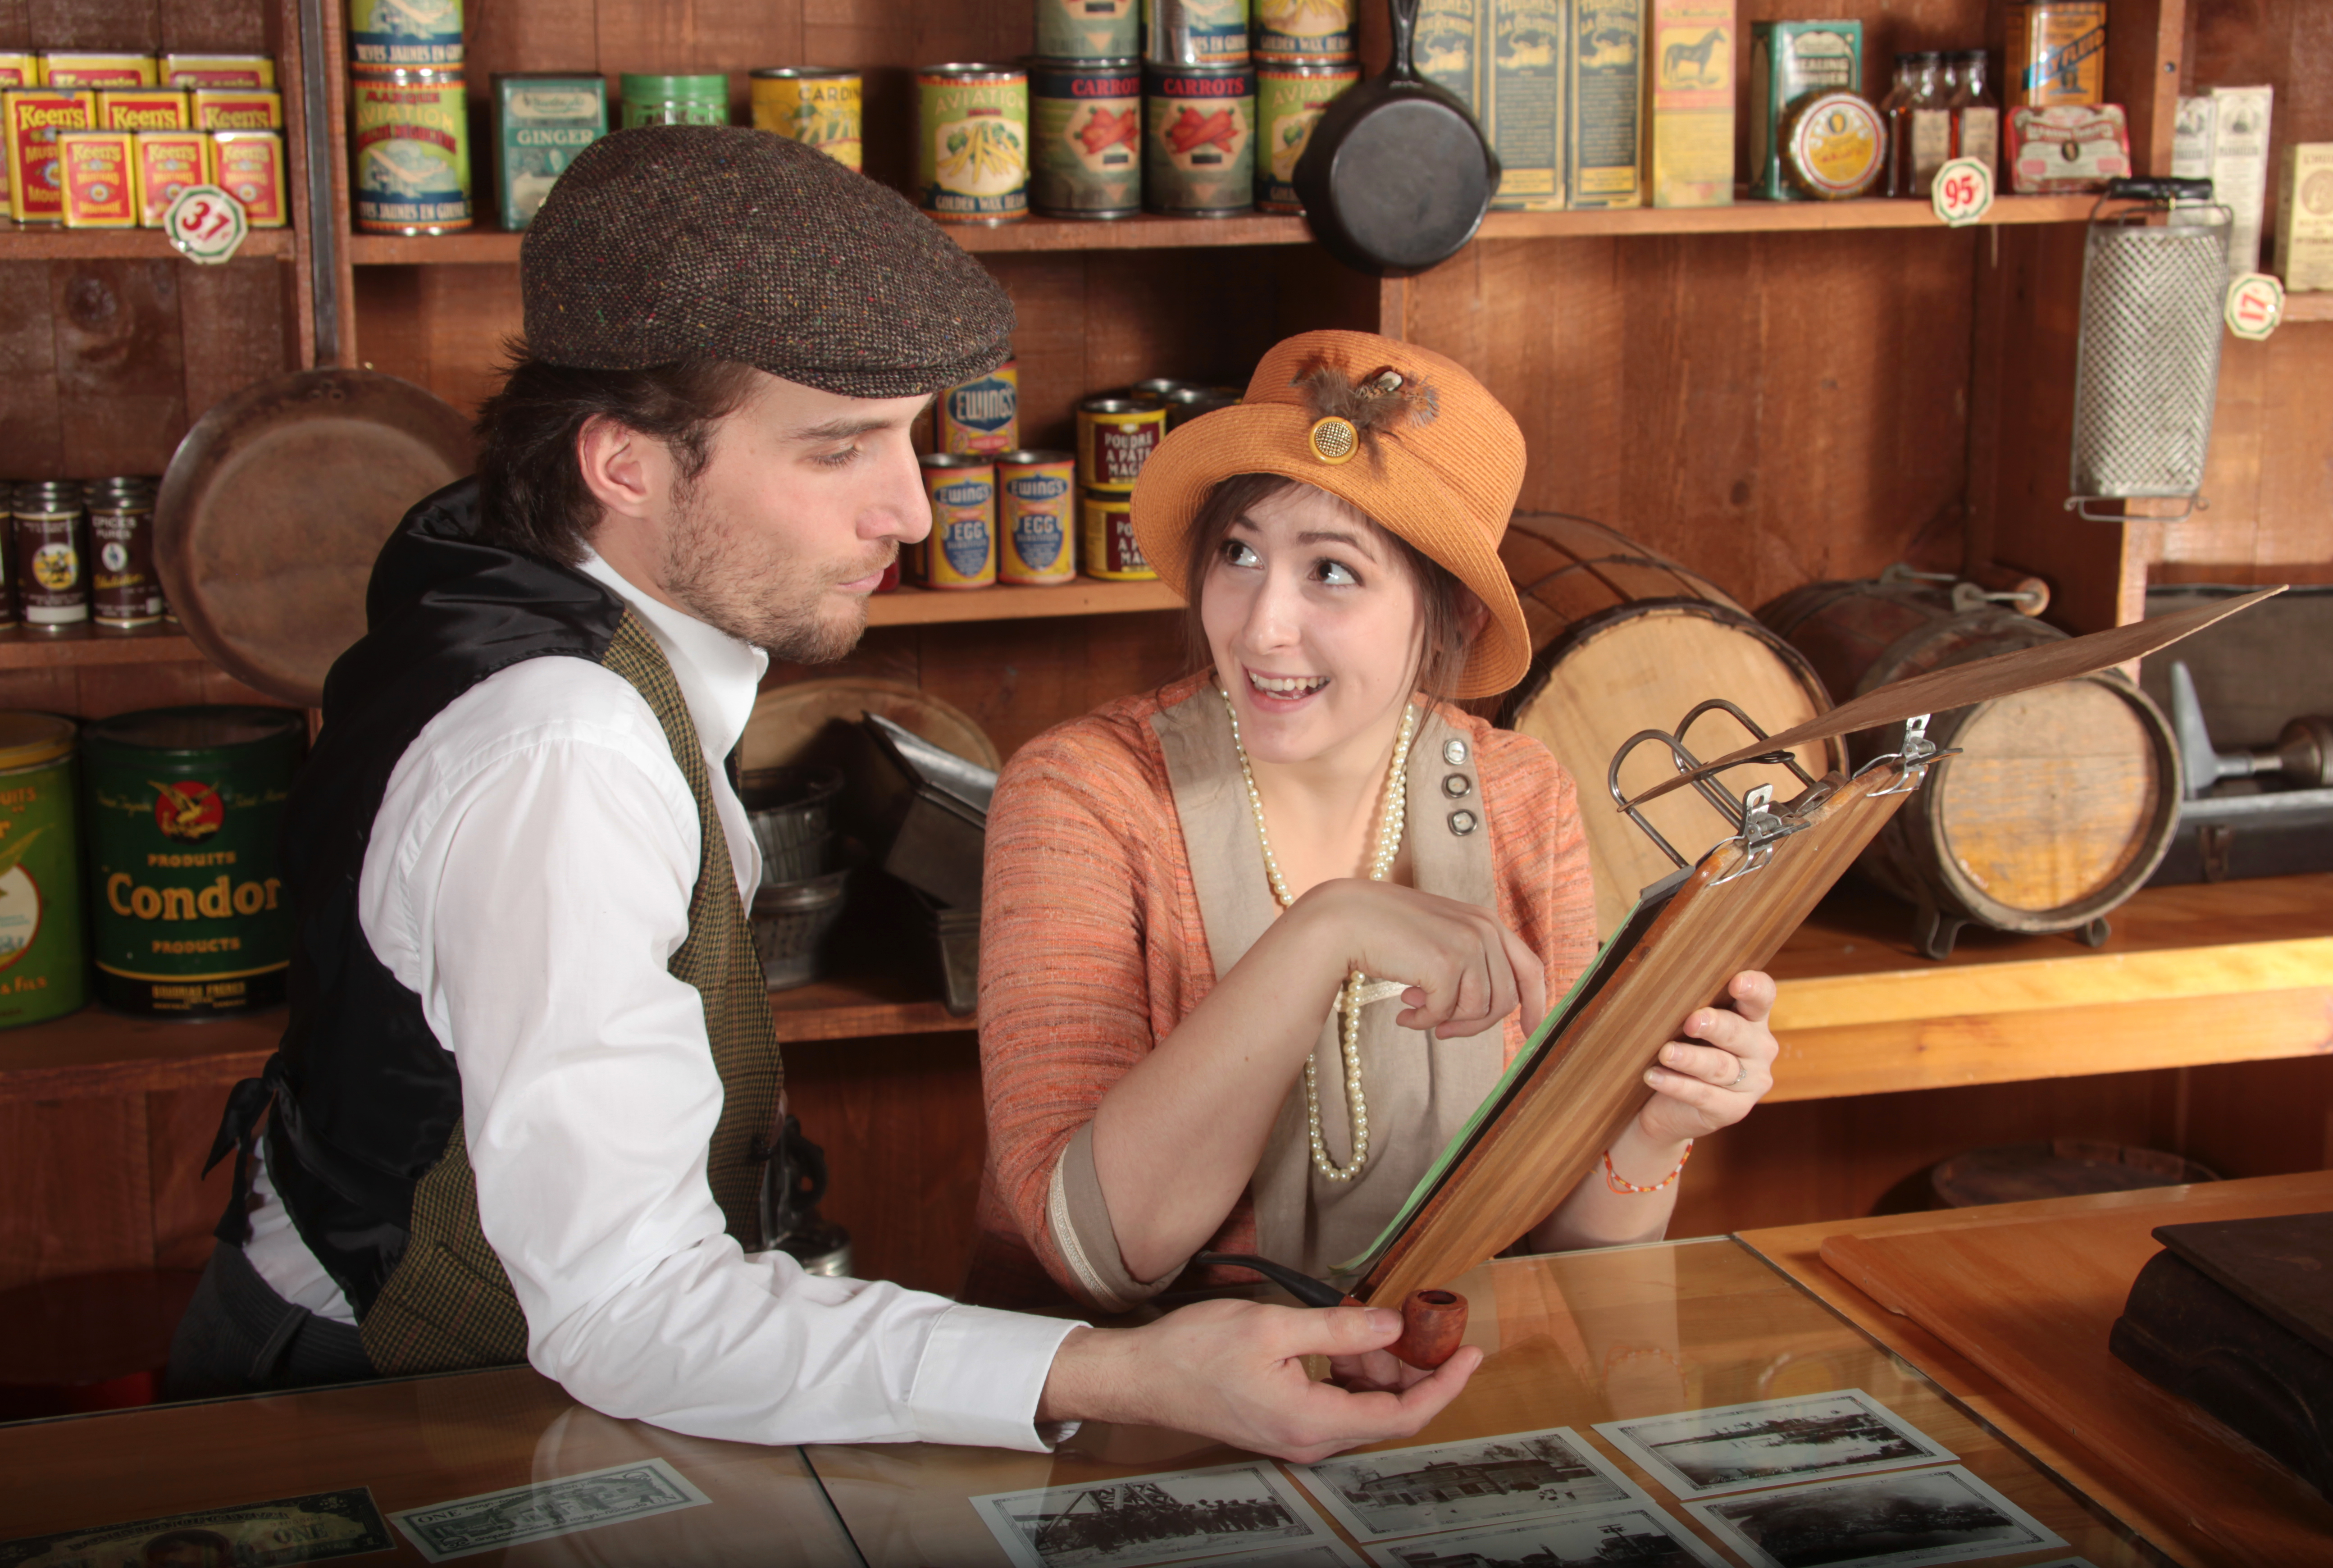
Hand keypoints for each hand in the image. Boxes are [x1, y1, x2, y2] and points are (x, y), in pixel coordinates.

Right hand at [1036, 1298, 1481, 1462]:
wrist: (1143, 1377)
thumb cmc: (1195, 1351)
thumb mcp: (1271, 1326)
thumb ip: (1339, 1329)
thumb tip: (1394, 1325)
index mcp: (1312, 1423)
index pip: (1401, 1415)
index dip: (1443, 1385)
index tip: (1471, 1353)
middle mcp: (1311, 1440)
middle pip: (1386, 1411)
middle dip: (1405, 1365)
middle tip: (1401, 1316)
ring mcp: (1298, 1436)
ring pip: (1363, 1405)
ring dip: (1375, 1366)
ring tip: (1360, 1321)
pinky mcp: (1285, 1424)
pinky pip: (1338, 1403)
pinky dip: (1350, 1372)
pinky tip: (1339, 1340)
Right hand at [1289, 879, 1548, 1040]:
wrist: (1346, 918)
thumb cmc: (1387, 930)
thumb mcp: (1439, 938)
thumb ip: (1468, 962)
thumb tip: (1485, 1010)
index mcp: (1487, 921)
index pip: (1531, 968)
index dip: (1538, 1004)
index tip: (1533, 1030)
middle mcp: (1484, 929)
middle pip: (1504, 1000)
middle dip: (1474, 1024)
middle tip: (1442, 1030)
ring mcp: (1467, 945)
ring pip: (1478, 1010)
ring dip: (1445, 1021)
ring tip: (1415, 1009)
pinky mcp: (1445, 963)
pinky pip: (1445, 1013)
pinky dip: (1423, 1020)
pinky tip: (1403, 1012)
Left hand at [1637, 970, 1777, 1143]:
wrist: (1668, 1105)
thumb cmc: (1681, 1049)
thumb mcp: (1688, 1026)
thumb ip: (1690, 1007)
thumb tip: (1665, 986)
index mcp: (1752, 1018)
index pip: (1762, 996)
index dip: (1754, 988)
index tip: (1737, 983)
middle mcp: (1759, 1049)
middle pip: (1739, 1032)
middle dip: (1716, 1026)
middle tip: (1692, 1022)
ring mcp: (1751, 1082)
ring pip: (1721, 1066)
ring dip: (1691, 1059)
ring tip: (1666, 1053)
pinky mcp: (1733, 1110)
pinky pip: (1704, 1095)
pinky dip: (1677, 1085)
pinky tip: (1654, 1076)